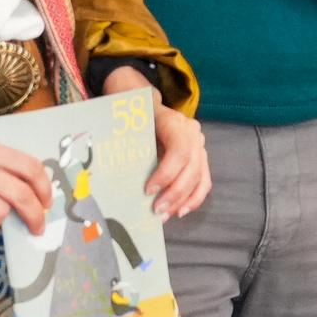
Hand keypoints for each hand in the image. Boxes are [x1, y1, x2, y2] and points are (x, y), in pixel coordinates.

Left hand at [107, 66, 211, 218]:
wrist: (142, 101)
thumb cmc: (131, 114)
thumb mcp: (128, 123)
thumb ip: (128, 144)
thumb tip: (112, 175)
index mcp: (174, 122)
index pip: (180, 150)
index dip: (167, 173)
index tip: (148, 190)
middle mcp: (192, 133)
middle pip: (192, 167)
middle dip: (175, 193)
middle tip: (156, 210)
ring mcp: (199, 145)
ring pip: (200, 177)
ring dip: (183, 200)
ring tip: (164, 215)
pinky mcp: (200, 157)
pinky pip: (204, 181)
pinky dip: (193, 198)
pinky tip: (180, 211)